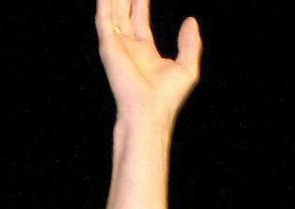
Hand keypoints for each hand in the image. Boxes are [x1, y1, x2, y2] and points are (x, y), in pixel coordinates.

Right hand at [96, 0, 200, 122]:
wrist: (149, 112)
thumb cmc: (167, 97)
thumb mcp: (187, 66)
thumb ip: (190, 43)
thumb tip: (190, 21)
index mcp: (145, 51)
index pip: (140, 20)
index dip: (141, 3)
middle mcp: (128, 47)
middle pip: (124, 13)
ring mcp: (117, 47)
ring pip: (112, 13)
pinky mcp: (109, 47)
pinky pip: (104, 19)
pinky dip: (104, 5)